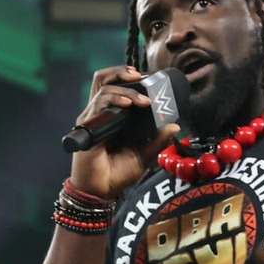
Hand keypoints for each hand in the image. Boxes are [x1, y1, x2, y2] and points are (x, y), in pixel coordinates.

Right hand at [70, 65, 180, 198]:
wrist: (100, 191)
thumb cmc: (117, 173)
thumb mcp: (144, 154)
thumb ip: (158, 139)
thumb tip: (175, 125)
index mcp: (112, 116)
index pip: (116, 85)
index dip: (130, 77)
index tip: (151, 78)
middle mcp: (100, 113)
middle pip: (103, 78)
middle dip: (122, 72)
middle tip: (141, 76)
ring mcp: (92, 118)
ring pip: (103, 88)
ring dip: (125, 89)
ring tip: (142, 99)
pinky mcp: (87, 127)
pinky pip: (99, 105)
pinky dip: (115, 100)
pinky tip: (129, 104)